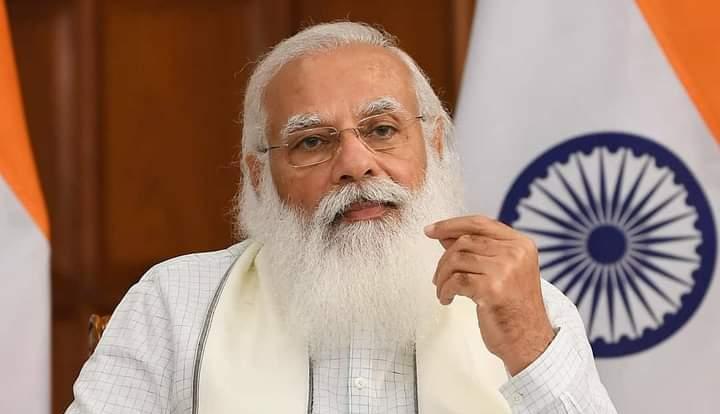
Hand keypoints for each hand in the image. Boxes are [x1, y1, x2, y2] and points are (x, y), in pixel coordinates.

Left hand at [424, 214, 554, 375]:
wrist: (530, 342)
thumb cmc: (513, 308)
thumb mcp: (502, 272)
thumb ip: (478, 250)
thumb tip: (445, 235)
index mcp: (521, 244)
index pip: (481, 223)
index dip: (452, 225)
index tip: (430, 230)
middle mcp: (516, 253)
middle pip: (465, 241)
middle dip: (444, 259)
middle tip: (438, 278)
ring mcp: (506, 270)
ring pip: (457, 259)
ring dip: (442, 277)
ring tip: (443, 290)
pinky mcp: (493, 289)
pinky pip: (456, 280)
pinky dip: (445, 290)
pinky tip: (447, 299)